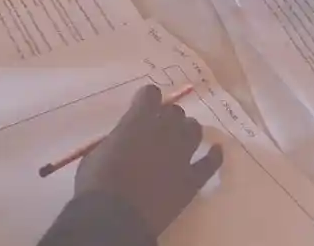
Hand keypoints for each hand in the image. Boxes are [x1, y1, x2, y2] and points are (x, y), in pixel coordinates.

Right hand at [75, 85, 223, 235]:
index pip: (151, 94)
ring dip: (187, 130)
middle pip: (175, 112)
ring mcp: (181, 156)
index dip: (147, 98)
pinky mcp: (192, 180)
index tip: (143, 104)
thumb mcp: (97, 153)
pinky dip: (214, 155)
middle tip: (159, 126)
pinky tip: (216, 150)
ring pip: (194, 130)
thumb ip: (116, 139)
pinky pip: (210, 163)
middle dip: (167, 116)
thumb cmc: (97, 184)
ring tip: (182, 136)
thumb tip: (122, 138)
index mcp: (138, 121)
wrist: (114, 218)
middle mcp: (164, 132)